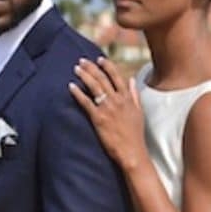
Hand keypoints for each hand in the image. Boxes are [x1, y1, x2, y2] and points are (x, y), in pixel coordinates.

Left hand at [68, 56, 145, 171]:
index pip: (116, 76)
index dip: (107, 66)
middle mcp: (117, 100)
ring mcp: (107, 108)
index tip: (100, 59)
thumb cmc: (136, 135)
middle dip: (91, 67)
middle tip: (82, 61)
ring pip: (94, 86)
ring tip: (76, 69)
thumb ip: (134, 95)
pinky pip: (86, 102)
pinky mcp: (98, 118)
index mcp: (127, 98)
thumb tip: (132, 80)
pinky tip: (71, 86)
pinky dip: (78, 93)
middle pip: (102, 78)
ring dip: (84, 75)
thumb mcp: (139, 112)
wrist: (132, 152)